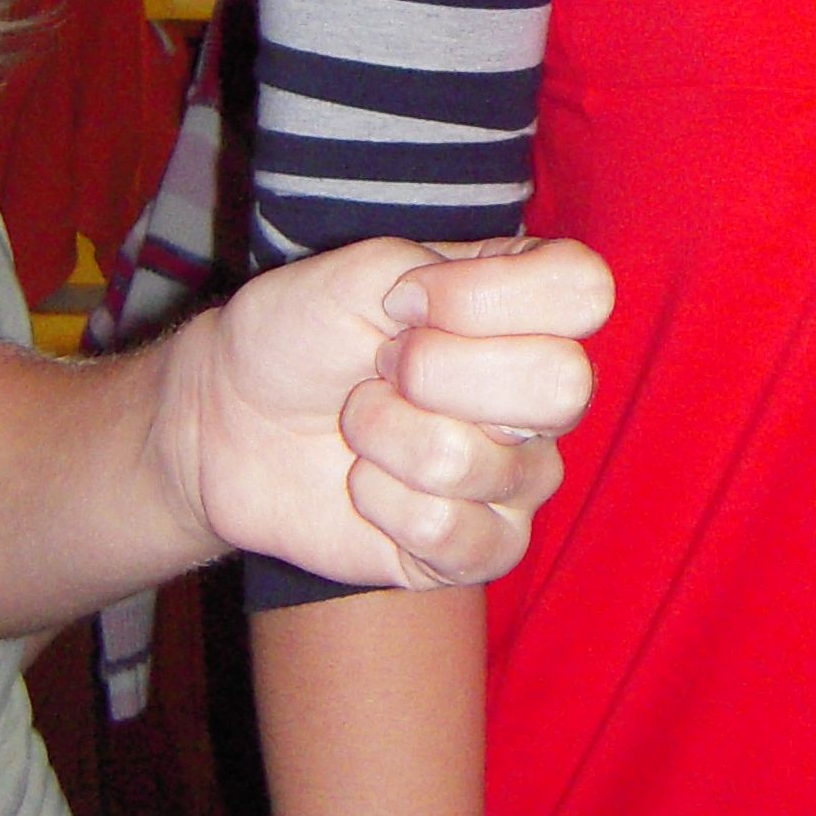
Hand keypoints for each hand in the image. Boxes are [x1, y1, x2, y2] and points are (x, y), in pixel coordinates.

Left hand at [169, 235, 613, 588]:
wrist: (231, 420)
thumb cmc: (298, 335)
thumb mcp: (349, 270)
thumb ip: (421, 267)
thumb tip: (447, 329)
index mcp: (530, 307)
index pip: (584, 292)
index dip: (489, 297)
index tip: (405, 301)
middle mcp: (545, 393)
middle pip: (562, 386)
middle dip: (434, 373)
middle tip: (381, 369)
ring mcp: (521, 476)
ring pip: (483, 463)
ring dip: (386, 436)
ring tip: (359, 424)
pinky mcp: (482, 549)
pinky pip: (455, 534)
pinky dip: (382, 503)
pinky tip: (364, 485)